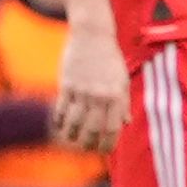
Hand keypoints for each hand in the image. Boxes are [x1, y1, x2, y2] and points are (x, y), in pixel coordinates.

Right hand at [51, 28, 128, 152]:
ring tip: (72, 138)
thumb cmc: (109, 57)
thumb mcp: (122, 79)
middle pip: (93, 129)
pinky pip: (62, 108)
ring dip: (72, 134)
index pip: (112, 129)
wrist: (92, 35)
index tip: (104, 150)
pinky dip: (60, 119)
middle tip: (86, 148)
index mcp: (116, 96)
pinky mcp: (66, 84)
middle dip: (89, 143)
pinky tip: (60, 124)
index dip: (108, 143)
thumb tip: (126, 122)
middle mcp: (99, 96)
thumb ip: (123, 102)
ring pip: (75, 122)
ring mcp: (82, 91)